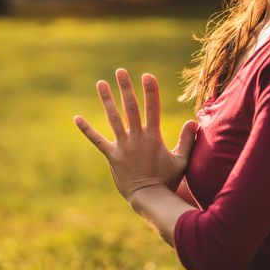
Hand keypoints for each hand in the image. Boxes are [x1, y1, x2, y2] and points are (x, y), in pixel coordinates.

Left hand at [73, 68, 197, 203]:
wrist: (149, 198)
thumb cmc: (167, 181)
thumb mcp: (182, 160)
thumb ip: (187, 140)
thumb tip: (193, 121)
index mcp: (153, 137)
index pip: (153, 109)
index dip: (150, 91)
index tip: (147, 76)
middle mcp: (137, 138)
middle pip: (130, 108)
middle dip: (126, 88)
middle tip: (120, 71)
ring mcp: (123, 147)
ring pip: (113, 119)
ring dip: (107, 100)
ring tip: (101, 83)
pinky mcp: (112, 156)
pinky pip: (97, 140)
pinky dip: (87, 129)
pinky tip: (77, 118)